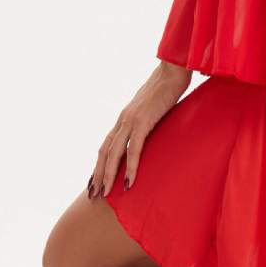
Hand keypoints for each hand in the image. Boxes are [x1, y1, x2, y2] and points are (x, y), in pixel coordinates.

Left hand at [88, 61, 191, 196]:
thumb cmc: (166, 90)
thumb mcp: (152, 110)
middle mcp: (122, 121)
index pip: (105, 146)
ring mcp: (131, 121)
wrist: (172, 72)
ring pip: (114, 153)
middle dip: (98, 174)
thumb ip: (146, 122)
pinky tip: (129, 182)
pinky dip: (130, 167)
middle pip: (104, 152)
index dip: (99, 165)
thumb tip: (148, 133)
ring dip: (108, 175)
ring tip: (105, 194)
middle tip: (93, 195)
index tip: (94, 182)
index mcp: (123, 119)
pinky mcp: (143, 122)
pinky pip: (134, 149)